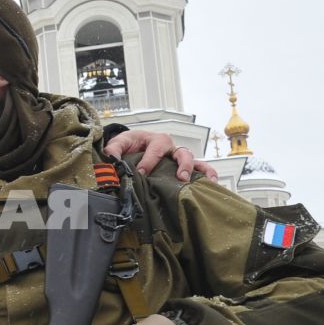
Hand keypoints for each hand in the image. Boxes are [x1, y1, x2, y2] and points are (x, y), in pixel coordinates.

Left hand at [102, 129, 218, 182]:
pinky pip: (199, 168)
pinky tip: (212, 184)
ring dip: (198, 171)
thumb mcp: (120, 142)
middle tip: (178, 177)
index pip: (155, 150)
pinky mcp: (182, 166)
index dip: (149, 161)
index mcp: (156, 140)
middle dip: (182, 165)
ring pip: (194, 161)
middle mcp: (171, 148)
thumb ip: (114, 149)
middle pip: (182, 154)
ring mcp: (178, 158)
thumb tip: (111, 158)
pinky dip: (206, 174)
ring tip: (203, 181)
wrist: (134, 146)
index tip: (141, 172)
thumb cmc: (130, 144)